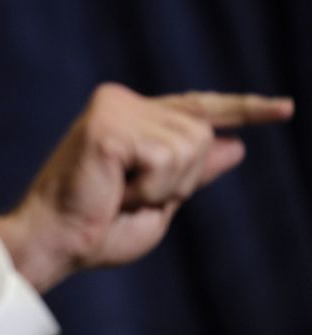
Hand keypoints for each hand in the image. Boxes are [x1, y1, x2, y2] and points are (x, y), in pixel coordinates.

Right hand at [0, 83, 293, 292]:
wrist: (58, 240)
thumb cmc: (98, 228)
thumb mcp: (161, 201)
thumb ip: (193, 172)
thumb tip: (235, 145)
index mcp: (132, 117)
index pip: (197, 107)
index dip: (244, 108)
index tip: (284, 108)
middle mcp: (123, 102)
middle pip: (201, 131)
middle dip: (181, 179)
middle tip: (131, 196)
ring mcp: (115, 107)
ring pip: (190, 143)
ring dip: (164, 185)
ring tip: (120, 194)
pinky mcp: (108, 122)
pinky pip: (166, 156)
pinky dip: (150, 188)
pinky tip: (115, 192)